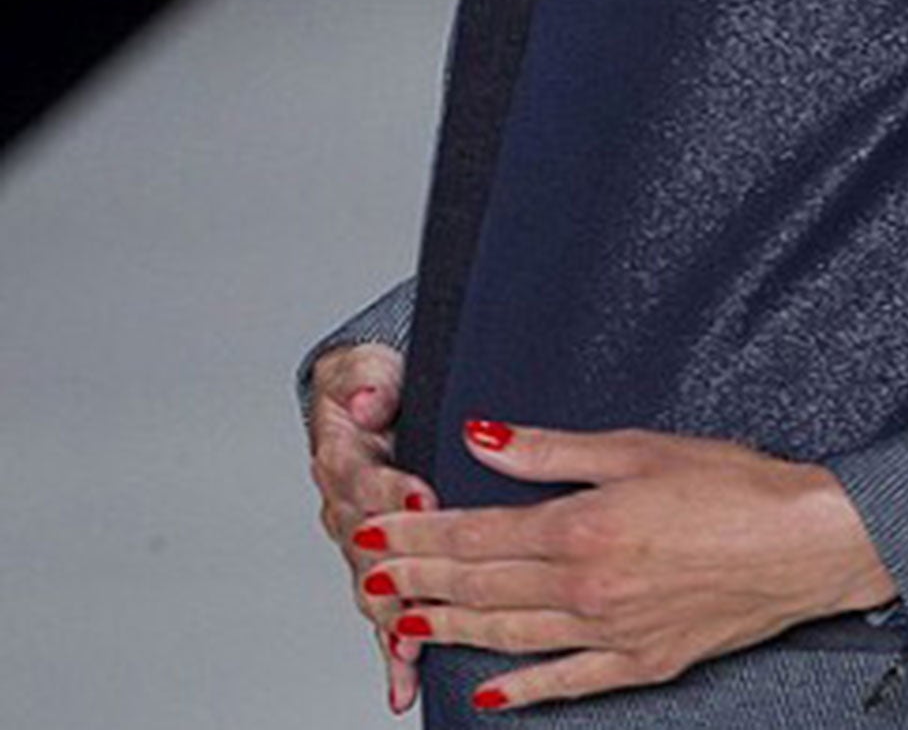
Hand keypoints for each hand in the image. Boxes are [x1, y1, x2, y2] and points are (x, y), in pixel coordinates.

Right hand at [307, 342, 440, 715]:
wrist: (371, 393)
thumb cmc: (374, 378)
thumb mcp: (365, 364)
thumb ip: (363, 378)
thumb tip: (366, 395)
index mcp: (341, 458)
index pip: (364, 480)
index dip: (392, 491)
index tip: (423, 496)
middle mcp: (345, 506)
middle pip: (366, 547)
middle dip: (395, 570)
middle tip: (424, 587)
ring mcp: (363, 540)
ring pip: (374, 588)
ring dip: (393, 618)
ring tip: (411, 648)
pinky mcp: (383, 562)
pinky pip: (385, 612)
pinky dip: (392, 651)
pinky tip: (404, 685)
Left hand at [353, 417, 898, 711]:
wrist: (804, 543)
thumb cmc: (733, 485)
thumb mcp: (636, 447)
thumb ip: (551, 450)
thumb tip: (483, 439)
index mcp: (583, 526)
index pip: (478, 534)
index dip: (419, 534)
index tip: (375, 532)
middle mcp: (587, 587)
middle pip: (482, 587)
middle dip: (418, 582)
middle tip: (367, 580)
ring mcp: (612, 634)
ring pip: (510, 635)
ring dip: (450, 630)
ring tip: (402, 626)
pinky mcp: (640, 662)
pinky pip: (565, 681)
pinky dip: (521, 686)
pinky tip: (486, 689)